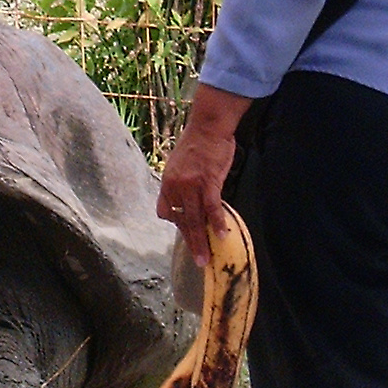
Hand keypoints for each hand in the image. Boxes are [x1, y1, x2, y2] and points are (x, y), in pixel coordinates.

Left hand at [157, 85, 252, 266]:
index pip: (166, 211)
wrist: (208, 126)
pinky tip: (222, 236)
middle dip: (191, 243)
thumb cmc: (198, 143)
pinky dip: (216, 222)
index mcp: (168, 183)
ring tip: (206, 258)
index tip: (185, 231)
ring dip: (202, 241)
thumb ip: (182, 183)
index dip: (175, 223)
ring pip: (195, 219)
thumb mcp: (179, 164)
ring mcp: (191, 185)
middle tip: (198, 261)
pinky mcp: (208, 181)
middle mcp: (176, 186)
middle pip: (182, 221)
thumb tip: (190, 198)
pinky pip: (212, 207)